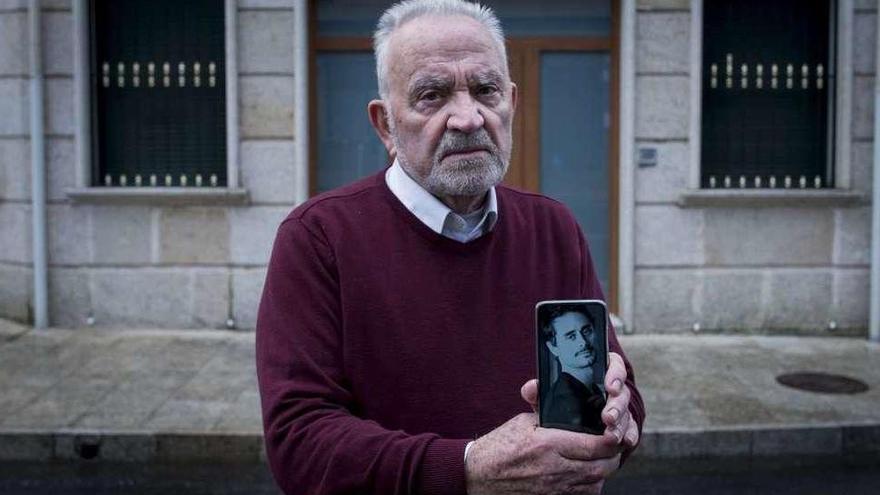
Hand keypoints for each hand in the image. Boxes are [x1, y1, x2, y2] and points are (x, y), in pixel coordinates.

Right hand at [465, 413, 619, 494]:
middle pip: (602, 467)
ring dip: (603, 470)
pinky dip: (590, 485)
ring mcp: (555, 489)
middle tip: (611, 444)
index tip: (614, 431)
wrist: (479, 475)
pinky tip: (585, 474)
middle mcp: (555, 470)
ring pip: (596, 483)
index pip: (595, 445)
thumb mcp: (524, 422)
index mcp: (548, 445)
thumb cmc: (500, 446)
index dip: (612, 439)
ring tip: (600, 458)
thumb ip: (550, 416)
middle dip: (612, 455)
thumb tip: (574, 408)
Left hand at [520, 352, 638, 449]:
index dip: (615, 373)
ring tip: (611, 434)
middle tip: (607, 417)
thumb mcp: (547, 397)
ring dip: (621, 423)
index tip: (610, 385)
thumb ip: (538, 391)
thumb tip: (531, 388)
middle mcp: (612, 388)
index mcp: (598, 372)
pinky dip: (630, 434)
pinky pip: (631, 428)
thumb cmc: (558, 404)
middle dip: (616, 405)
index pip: (613, 364)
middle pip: (621, 392)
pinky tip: (626, 441)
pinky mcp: (624, 424)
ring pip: (627, 412)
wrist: (564, 425)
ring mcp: (620, 407)